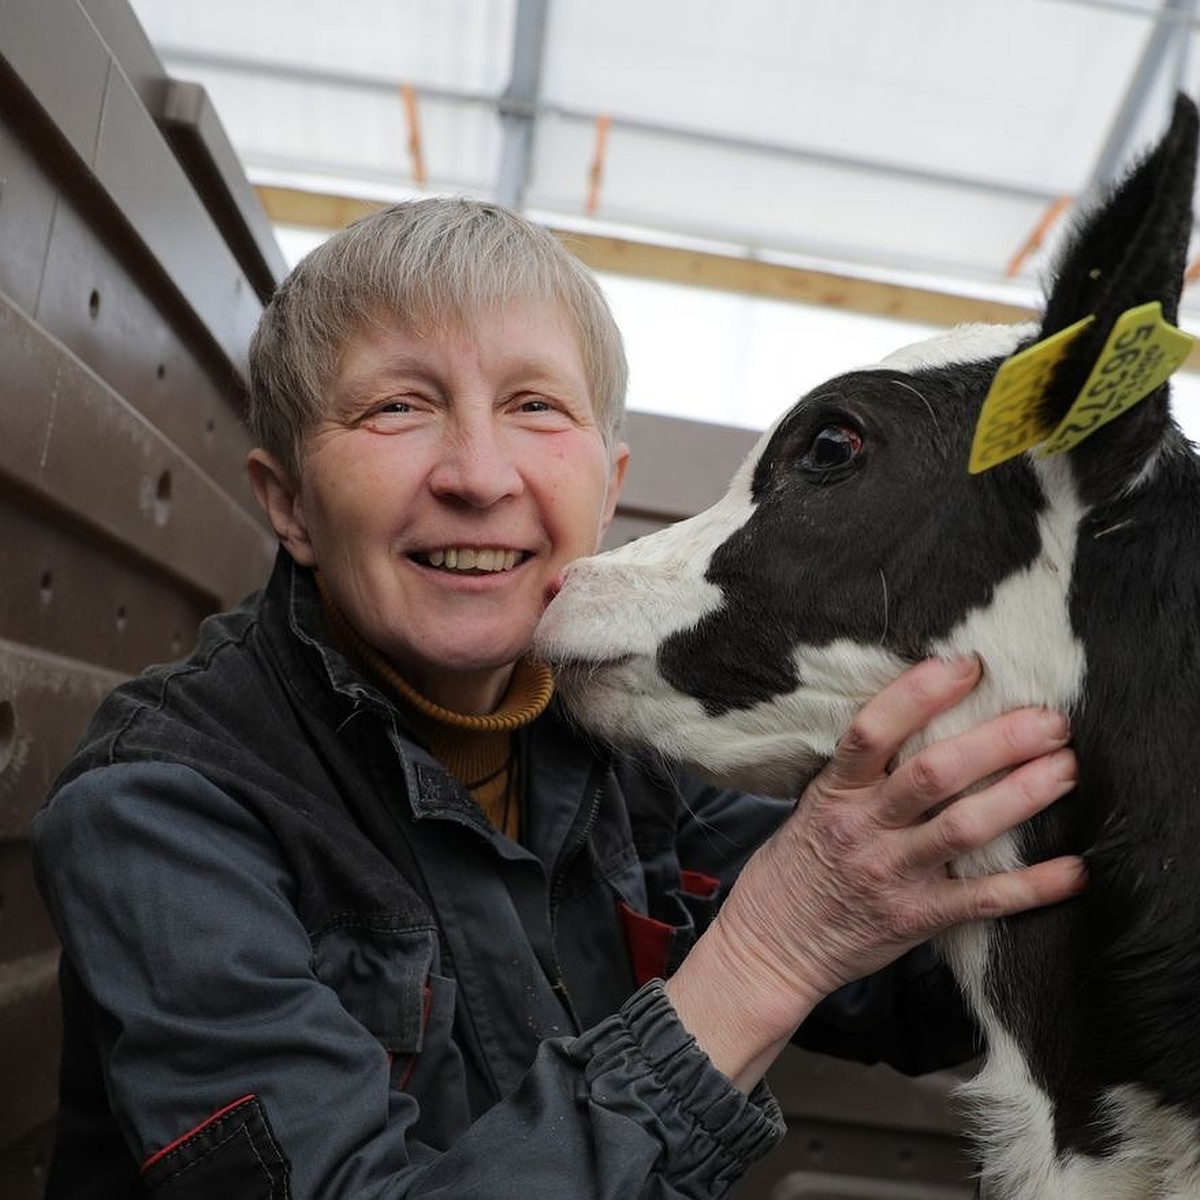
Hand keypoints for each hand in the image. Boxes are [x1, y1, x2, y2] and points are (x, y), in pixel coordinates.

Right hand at [664, 655, 1084, 1090]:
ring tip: (1066, 770)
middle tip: (1050, 720)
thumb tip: (922, 720)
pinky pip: (983, 899)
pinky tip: (1074, 869)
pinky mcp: (916, 918)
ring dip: (1022, 796)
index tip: (966, 665)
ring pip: (964, 828)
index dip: (918, 693)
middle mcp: (863, 828)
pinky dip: (1033, 885)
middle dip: (998, 742)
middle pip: (933, 774)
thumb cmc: (795, 867)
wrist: (770, 945)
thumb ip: (861, 773)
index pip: (872, 732)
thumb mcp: (814, 805)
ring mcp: (891, 875)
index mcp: (834, 792)